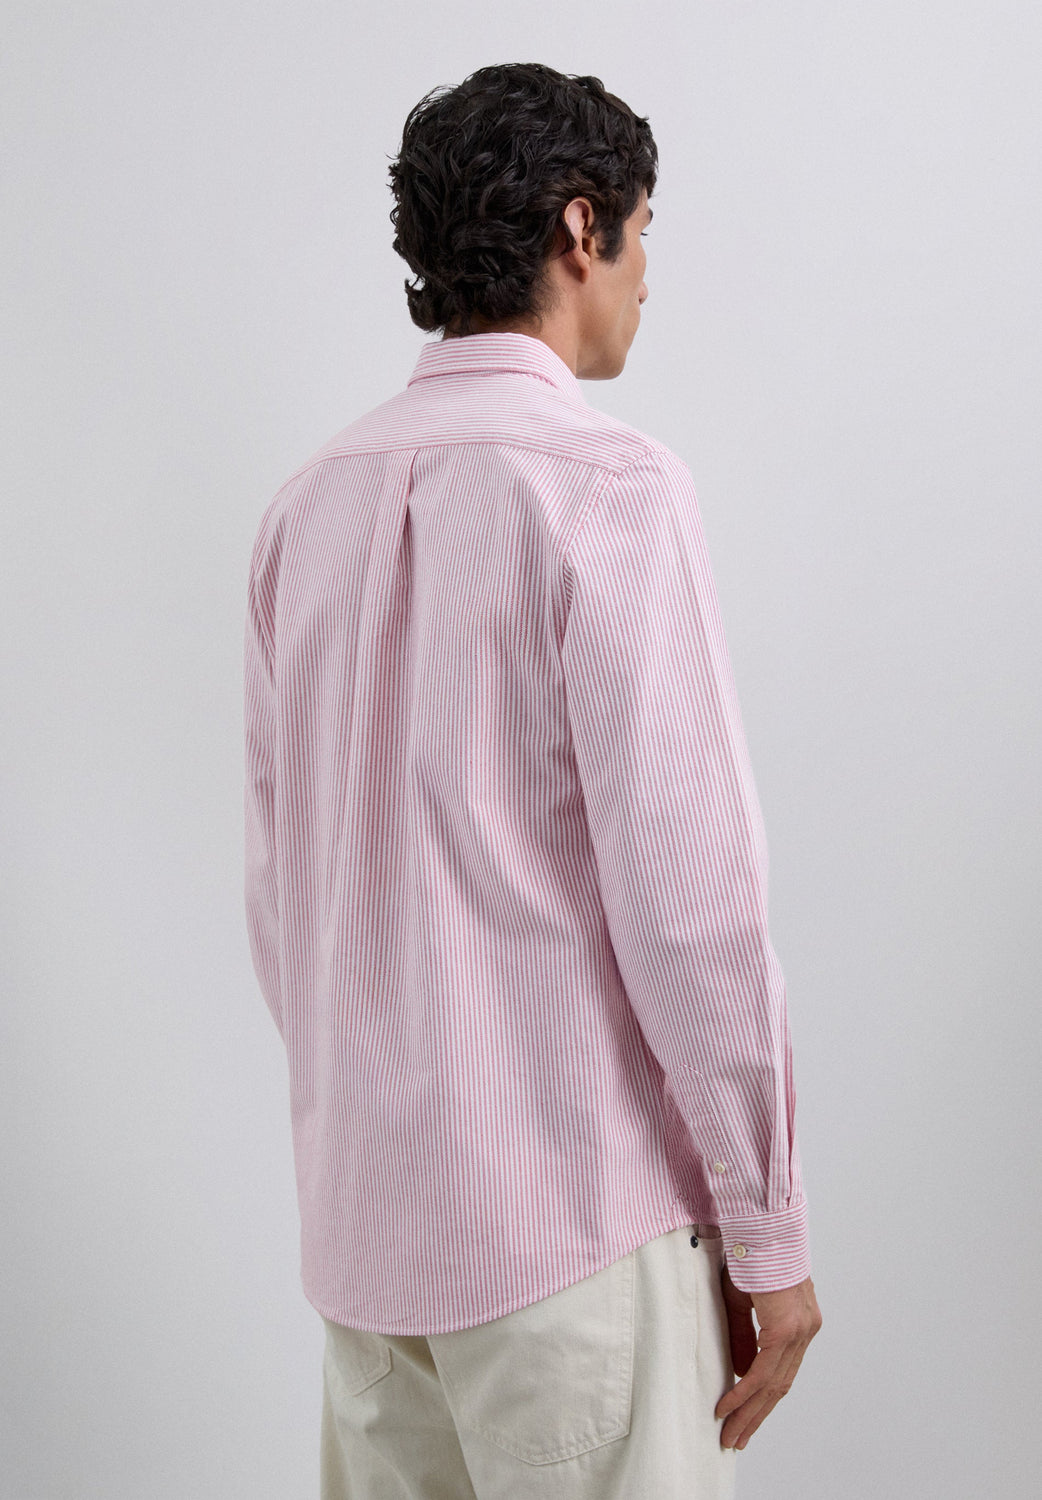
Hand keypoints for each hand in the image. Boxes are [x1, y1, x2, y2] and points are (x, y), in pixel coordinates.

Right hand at [715, 1267, 821, 1450]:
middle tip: (736, 1439)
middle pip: (780, 1385)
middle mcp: (805, 1330)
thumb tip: (742, 1374)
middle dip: (756, 1415)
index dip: (763, 1399)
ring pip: (773, 1384)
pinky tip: (729, 1406)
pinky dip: (744, 1391)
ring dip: (749, 1411)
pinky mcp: (786, 1328)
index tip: (745, 1419)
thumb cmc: (750, 1254)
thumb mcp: (743, 1301)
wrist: (760, 1225)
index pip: (782, 1372)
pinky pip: (763, 1371)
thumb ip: (744, 1337)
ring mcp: (799, 1330)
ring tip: (730, 1433)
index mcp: (800, 1323)